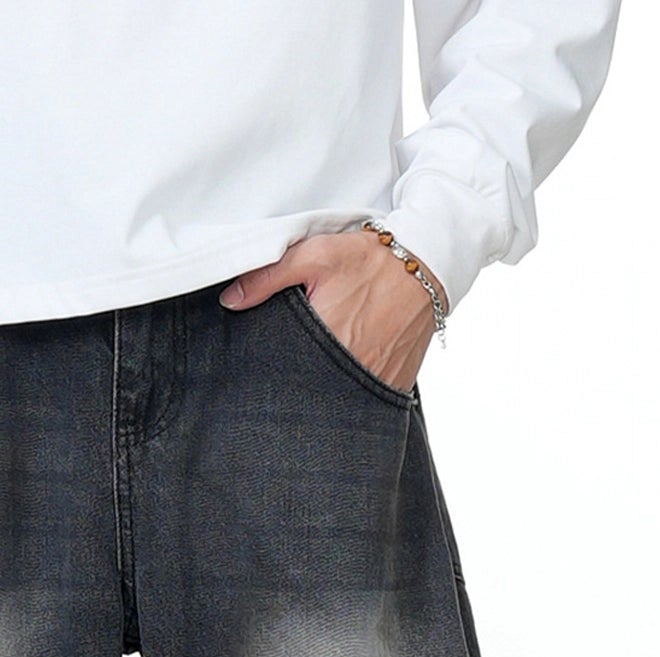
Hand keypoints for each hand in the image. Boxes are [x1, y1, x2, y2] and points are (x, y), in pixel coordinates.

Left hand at [219, 226, 445, 394]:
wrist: (429, 265)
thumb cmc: (371, 259)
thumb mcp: (316, 254)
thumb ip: (269, 276)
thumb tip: (230, 301)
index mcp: (324, 339)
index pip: (282, 369)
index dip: (270, 368)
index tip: (267, 359)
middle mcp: (349, 369)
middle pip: (308, 389)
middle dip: (296, 382)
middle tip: (292, 367)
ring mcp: (374, 383)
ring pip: (336, 399)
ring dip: (324, 389)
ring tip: (319, 371)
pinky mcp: (393, 388)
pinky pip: (364, 399)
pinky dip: (352, 391)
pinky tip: (345, 374)